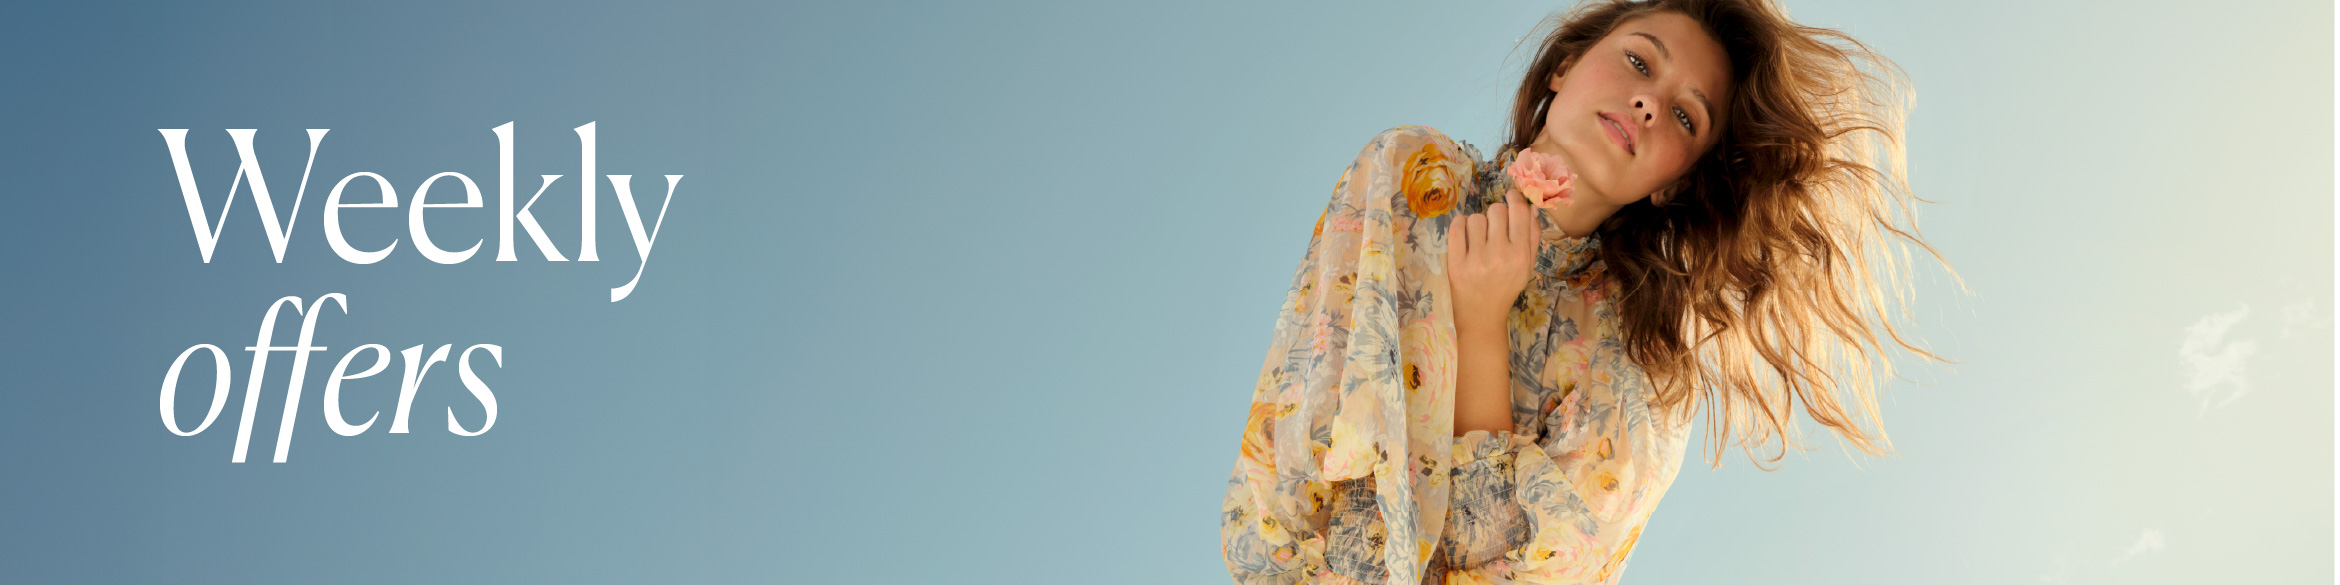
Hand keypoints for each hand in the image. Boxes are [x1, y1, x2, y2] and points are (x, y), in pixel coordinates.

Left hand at [1444, 187, 1540, 331]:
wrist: (1482, 316)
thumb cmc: (1506, 287)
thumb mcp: (1527, 266)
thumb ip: (1532, 236)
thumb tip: (1530, 207)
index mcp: (1521, 255)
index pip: (1519, 212)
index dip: (1514, 198)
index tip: (1510, 195)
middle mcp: (1500, 255)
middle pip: (1497, 210)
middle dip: (1496, 215)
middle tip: (1494, 228)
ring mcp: (1476, 259)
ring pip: (1476, 218)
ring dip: (1478, 223)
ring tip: (1479, 238)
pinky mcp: (1455, 262)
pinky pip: (1456, 226)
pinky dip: (1460, 225)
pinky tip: (1465, 235)